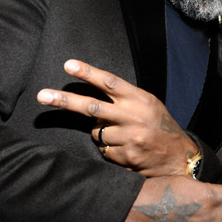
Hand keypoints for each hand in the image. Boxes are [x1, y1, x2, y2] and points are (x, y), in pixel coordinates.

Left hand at [37, 59, 197, 176]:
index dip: (88, 72)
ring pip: (96, 132)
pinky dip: (110, 149)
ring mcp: (129, 137)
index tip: (68, 65)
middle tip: (42, 95)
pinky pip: (104, 150)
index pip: (109, 81)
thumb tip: (93, 98)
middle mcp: (133, 116)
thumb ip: (124, 98)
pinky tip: (126, 149)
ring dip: (102, 133)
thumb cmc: (159, 125)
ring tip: (122, 135)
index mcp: (139, 99)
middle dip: (64, 100)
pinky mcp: (126, 156)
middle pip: (92, 106)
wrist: (179, 156)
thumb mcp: (148, 104)